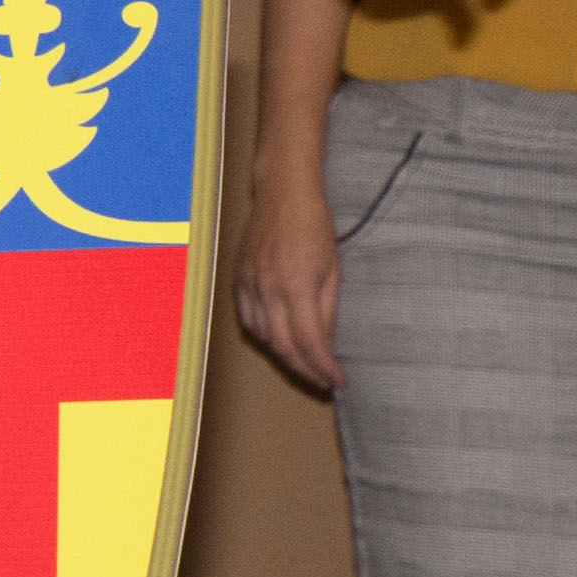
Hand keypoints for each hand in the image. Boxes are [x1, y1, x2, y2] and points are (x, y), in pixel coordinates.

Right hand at [234, 181, 339, 393]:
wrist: (282, 194)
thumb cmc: (315, 227)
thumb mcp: (333, 270)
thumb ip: (327, 309)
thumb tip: (326, 342)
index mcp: (296, 285)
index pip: (309, 342)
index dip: (324, 367)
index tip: (339, 381)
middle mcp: (267, 289)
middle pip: (283, 346)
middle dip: (305, 369)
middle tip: (324, 381)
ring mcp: (248, 283)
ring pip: (262, 336)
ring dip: (285, 355)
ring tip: (305, 364)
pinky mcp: (237, 278)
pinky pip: (247, 319)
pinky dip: (263, 335)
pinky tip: (279, 339)